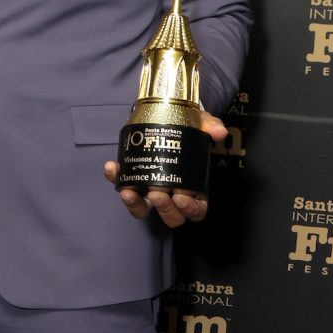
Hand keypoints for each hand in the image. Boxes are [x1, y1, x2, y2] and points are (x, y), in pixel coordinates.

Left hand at [104, 111, 226, 227]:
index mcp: (194, 188)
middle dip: (164, 209)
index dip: (190, 209)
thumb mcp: (201, 124)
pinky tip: (113, 168)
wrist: (166, 116)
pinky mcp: (132, 182)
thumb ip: (211, 126)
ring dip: (135, 205)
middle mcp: (172, 195)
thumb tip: (219, 132)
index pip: (196, 210)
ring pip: (143, 210)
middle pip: (171, 216)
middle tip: (158, 194)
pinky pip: (123, 186)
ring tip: (129, 192)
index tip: (182, 197)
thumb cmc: (188, 128)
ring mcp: (150, 192)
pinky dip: (116, 180)